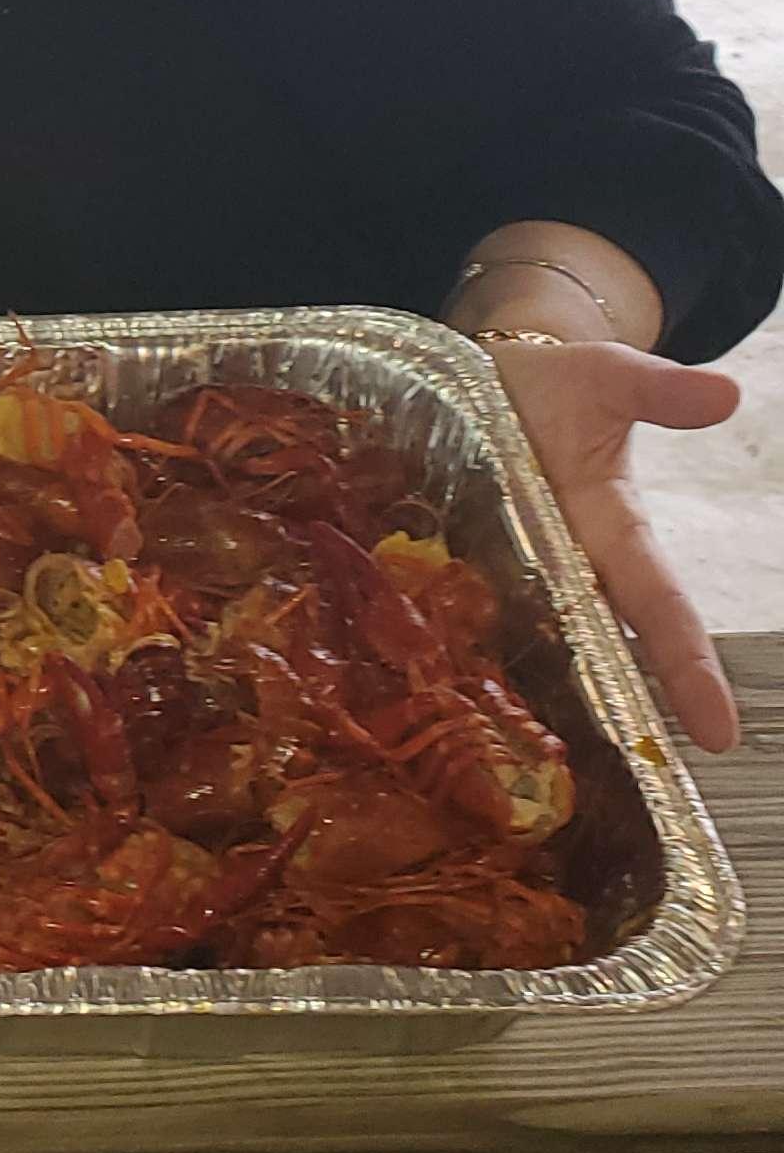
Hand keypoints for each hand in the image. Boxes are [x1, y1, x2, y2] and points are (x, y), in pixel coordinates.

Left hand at [485, 336, 742, 750]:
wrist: (488, 370)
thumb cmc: (555, 383)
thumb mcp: (603, 378)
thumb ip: (656, 391)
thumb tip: (726, 392)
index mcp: (609, 533)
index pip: (657, 609)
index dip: (687, 667)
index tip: (721, 735)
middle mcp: (559, 564)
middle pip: (592, 647)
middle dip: (614, 710)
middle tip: (632, 783)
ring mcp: (502, 565)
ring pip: (521, 642)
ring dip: (525, 693)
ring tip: (524, 769)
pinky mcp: (447, 555)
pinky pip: (447, 609)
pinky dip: (447, 646)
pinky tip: (427, 695)